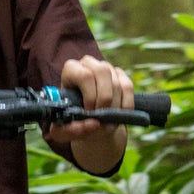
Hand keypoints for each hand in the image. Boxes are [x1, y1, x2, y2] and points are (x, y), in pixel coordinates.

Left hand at [48, 54, 130, 172]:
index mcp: (71, 70)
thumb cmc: (73, 122)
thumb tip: (93, 124)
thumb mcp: (65, 129)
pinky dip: (125, 105)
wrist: (89, 122)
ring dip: (114, 106)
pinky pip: (128, 87)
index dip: (90, 96)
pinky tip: (118, 116)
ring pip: (116, 83)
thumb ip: (71, 130)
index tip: (88, 112)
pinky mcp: (120, 75)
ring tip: (107, 121)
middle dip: (104, 99)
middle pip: (103, 72)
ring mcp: (106, 68)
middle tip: (100, 117)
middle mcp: (88, 64)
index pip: (84, 75)